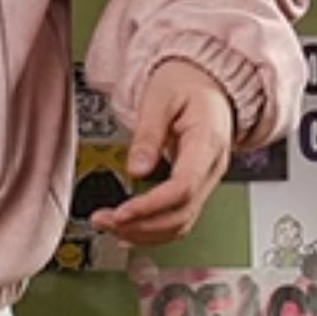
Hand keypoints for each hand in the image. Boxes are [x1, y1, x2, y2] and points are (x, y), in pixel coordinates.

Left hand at [96, 60, 235, 243]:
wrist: (208, 82)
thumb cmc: (187, 83)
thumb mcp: (160, 97)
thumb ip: (148, 133)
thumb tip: (135, 168)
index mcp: (207, 142)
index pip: (182, 188)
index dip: (151, 206)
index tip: (121, 213)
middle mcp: (212, 167)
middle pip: (182, 214)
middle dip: (141, 225)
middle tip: (105, 221)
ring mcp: (206, 180)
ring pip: (182, 223)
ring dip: (145, 232)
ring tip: (110, 226)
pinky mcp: (196, 186)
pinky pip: (179, 217)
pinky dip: (154, 230)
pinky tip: (129, 232)